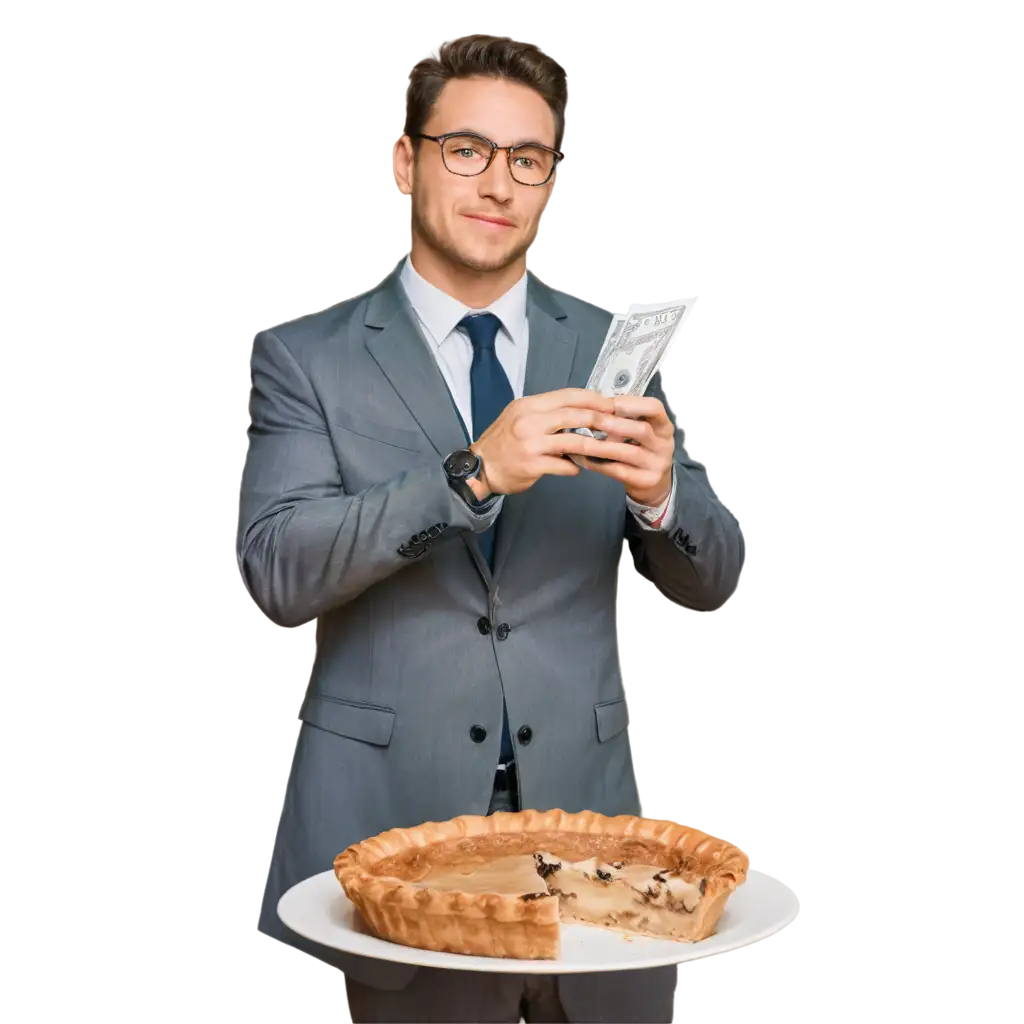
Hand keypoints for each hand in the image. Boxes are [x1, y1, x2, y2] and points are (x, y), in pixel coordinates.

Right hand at [469, 388, 620, 498]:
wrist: (480, 467)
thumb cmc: (503, 442)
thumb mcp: (519, 417)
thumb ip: (547, 413)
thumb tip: (579, 412)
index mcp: (528, 405)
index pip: (567, 395)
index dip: (593, 398)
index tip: (611, 403)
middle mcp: (529, 421)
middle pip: (575, 414)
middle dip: (601, 419)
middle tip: (618, 424)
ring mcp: (531, 443)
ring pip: (574, 440)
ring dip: (595, 445)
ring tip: (607, 448)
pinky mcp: (532, 465)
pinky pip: (564, 465)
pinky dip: (574, 467)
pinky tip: (578, 468)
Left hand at [576, 395, 674, 505]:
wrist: (654, 484)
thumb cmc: (641, 449)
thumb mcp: (640, 430)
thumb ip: (624, 418)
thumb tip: (593, 406)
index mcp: (664, 426)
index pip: (654, 407)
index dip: (630, 403)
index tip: (606, 403)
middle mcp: (665, 444)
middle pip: (642, 430)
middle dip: (613, 423)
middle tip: (589, 420)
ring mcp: (657, 464)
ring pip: (629, 452)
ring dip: (601, 445)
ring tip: (579, 441)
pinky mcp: (646, 481)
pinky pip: (619, 471)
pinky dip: (599, 463)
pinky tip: (583, 458)